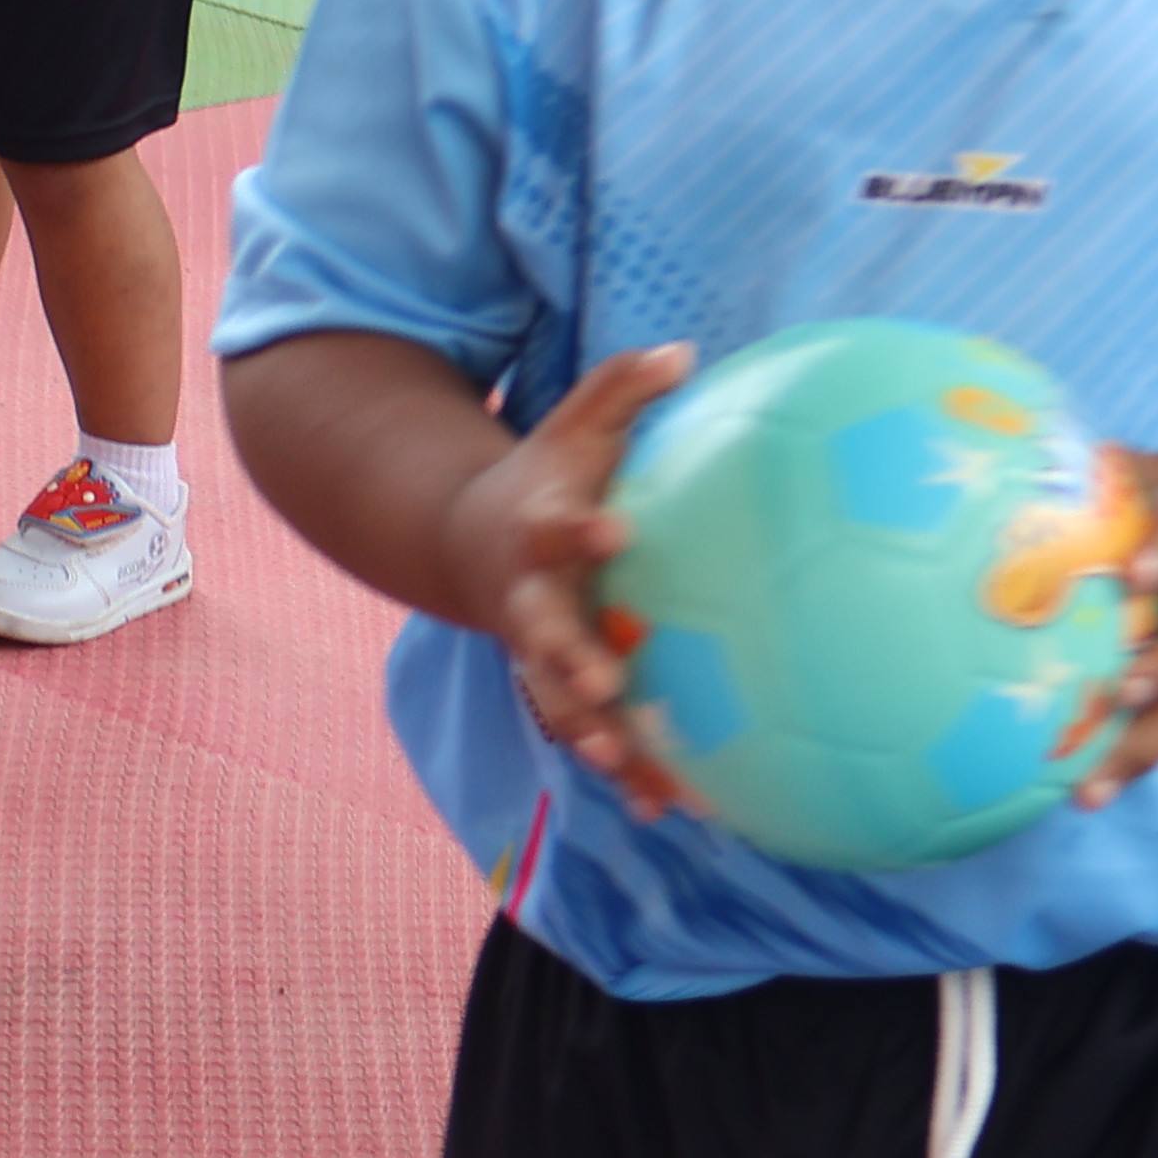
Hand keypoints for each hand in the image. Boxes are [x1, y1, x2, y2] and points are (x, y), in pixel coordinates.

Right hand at [434, 344, 698, 815]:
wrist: (472, 544)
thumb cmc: (546, 480)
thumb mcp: (576, 426)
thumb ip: (623, 387)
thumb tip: (685, 349)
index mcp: (539, 535)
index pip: (558, 531)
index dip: (582, 534)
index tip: (616, 533)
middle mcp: (532, 604)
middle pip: (544, 638)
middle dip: (570, 664)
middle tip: (607, 685)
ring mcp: (538, 656)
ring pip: (561, 705)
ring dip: (594, 738)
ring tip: (631, 772)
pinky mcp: (559, 692)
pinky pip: (592, 737)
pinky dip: (625, 772)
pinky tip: (668, 808)